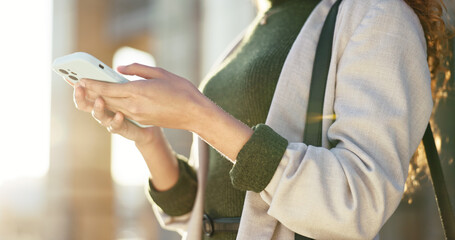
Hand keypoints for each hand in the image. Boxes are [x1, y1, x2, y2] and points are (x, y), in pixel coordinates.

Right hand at [73, 83, 157, 144]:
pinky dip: (116, 121)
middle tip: (79, 85)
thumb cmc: (145, 101)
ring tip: (100, 99)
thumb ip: (128, 77)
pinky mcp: (123, 129)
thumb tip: (118, 68)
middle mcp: (105, 109)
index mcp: (104, 96)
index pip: (86, 90)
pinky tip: (120, 114)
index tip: (67, 75)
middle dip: (80, 95)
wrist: (156, 122)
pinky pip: (116, 126)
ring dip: (97, 107)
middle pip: (86, 103)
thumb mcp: (137, 86)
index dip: (75, 84)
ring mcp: (112, 120)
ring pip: (98, 115)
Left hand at [79, 63, 208, 130]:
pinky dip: (112, 105)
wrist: (194, 114)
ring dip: (98, 100)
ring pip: (112, 107)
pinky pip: (122, 112)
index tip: (80, 79)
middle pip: (106, 99)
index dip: (92, 84)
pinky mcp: (142, 121)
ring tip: (87, 92)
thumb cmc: (181, 90)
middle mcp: (134, 106)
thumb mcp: (160, 73)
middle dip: (90, 92)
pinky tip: (107, 100)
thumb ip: (137, 70)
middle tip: (77, 84)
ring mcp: (137, 115)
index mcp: (138, 91)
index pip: (108, 88)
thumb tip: (119, 69)